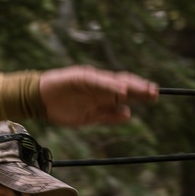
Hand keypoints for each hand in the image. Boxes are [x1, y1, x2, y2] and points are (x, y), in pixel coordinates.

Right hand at [39, 65, 157, 126]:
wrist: (39, 101)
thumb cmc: (61, 109)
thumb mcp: (88, 118)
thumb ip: (107, 116)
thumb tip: (128, 115)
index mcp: (101, 95)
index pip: (125, 93)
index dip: (139, 94)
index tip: (154, 97)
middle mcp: (100, 86)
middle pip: (124, 85)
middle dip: (140, 88)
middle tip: (155, 93)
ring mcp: (91, 80)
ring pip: (115, 82)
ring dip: (130, 86)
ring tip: (144, 89)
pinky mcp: (81, 77)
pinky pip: (99, 82)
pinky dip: (111, 86)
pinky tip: (122, 90)